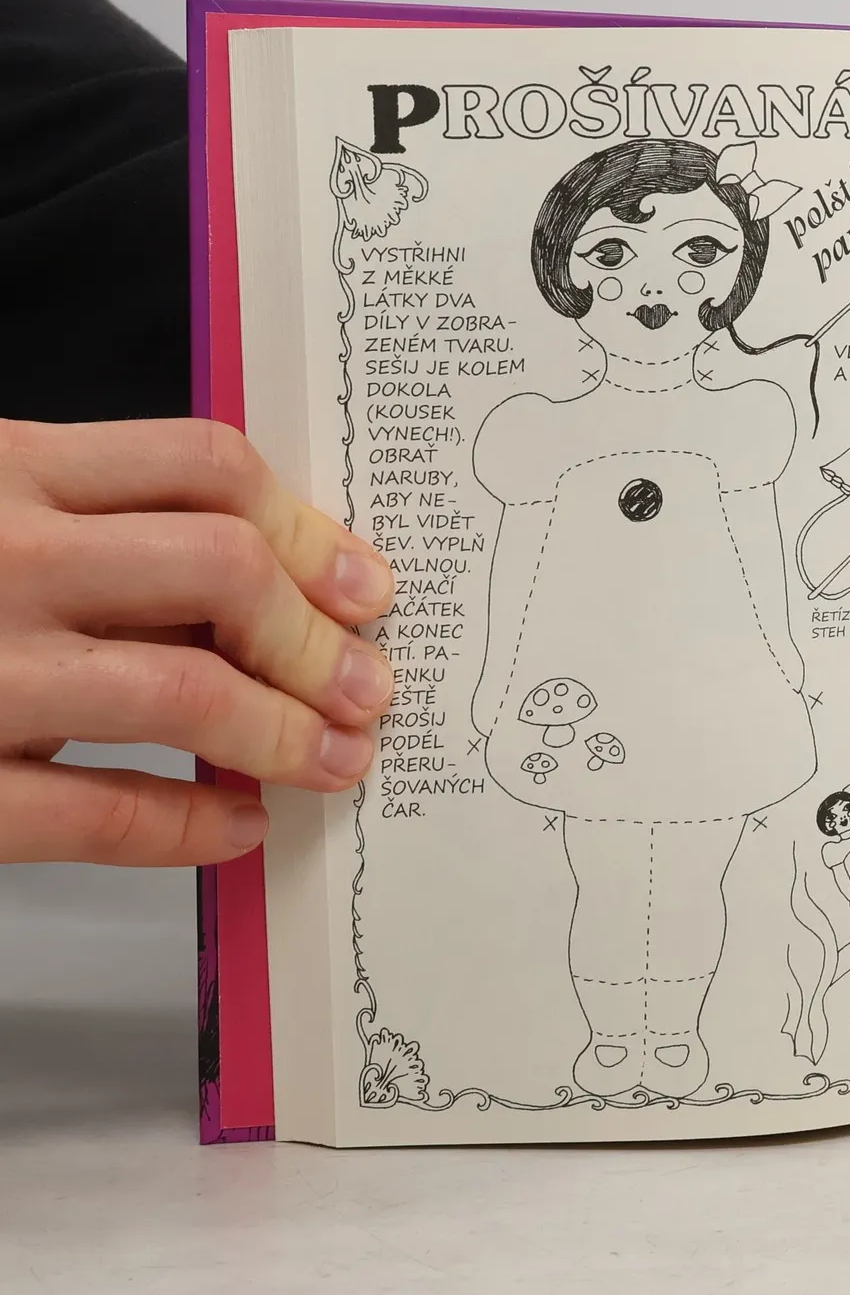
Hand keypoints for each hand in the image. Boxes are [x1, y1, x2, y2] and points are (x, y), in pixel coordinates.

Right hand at [0, 419, 393, 867]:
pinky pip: (95, 812)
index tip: (368, 586)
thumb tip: (276, 584)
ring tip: (335, 759)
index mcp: (6, 470)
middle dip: (318, 637)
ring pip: (181, 688)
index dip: (312, 530)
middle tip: (368, 685)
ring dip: (283, 732)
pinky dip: (188, 825)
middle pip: (220, 569)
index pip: (205, 467)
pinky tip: (238, 827)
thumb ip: (94, 530)